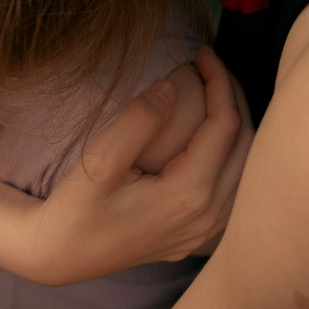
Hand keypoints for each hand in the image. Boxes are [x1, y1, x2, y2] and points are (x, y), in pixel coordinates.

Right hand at [18, 48, 253, 283]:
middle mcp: (208, 216)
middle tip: (210, 66)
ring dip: (236, 125)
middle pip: (245, 143)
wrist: (62, 255)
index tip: (203, 53)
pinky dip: (233, 152)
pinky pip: (235, 186)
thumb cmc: (76, 208)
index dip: (219, 81)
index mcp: (189, 195)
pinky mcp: (198, 234)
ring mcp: (206, 230)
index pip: (225, 125)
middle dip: (233, 97)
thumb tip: (173, 86)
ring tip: (213, 92)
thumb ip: (139, 119)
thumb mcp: (100, 160)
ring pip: (246, 166)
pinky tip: (212, 135)